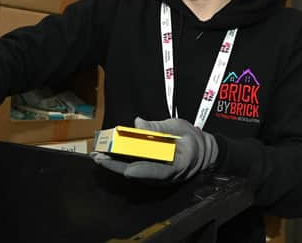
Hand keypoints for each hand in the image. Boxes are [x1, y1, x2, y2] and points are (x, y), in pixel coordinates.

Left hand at [91, 117, 217, 181]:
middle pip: (138, 174)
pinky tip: (107, 156)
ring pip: (133, 173)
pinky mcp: (151, 174)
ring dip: (114, 165)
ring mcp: (158, 177)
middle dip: (117, 166)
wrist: (203, 153)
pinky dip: (120, 163)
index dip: (143, 171)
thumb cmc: (191, 139)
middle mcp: (166, 176)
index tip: (128, 169)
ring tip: (98, 155)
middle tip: (99, 157)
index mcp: (177, 164)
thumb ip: (158, 127)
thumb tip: (138, 123)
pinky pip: (134, 170)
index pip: (159, 171)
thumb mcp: (178, 127)